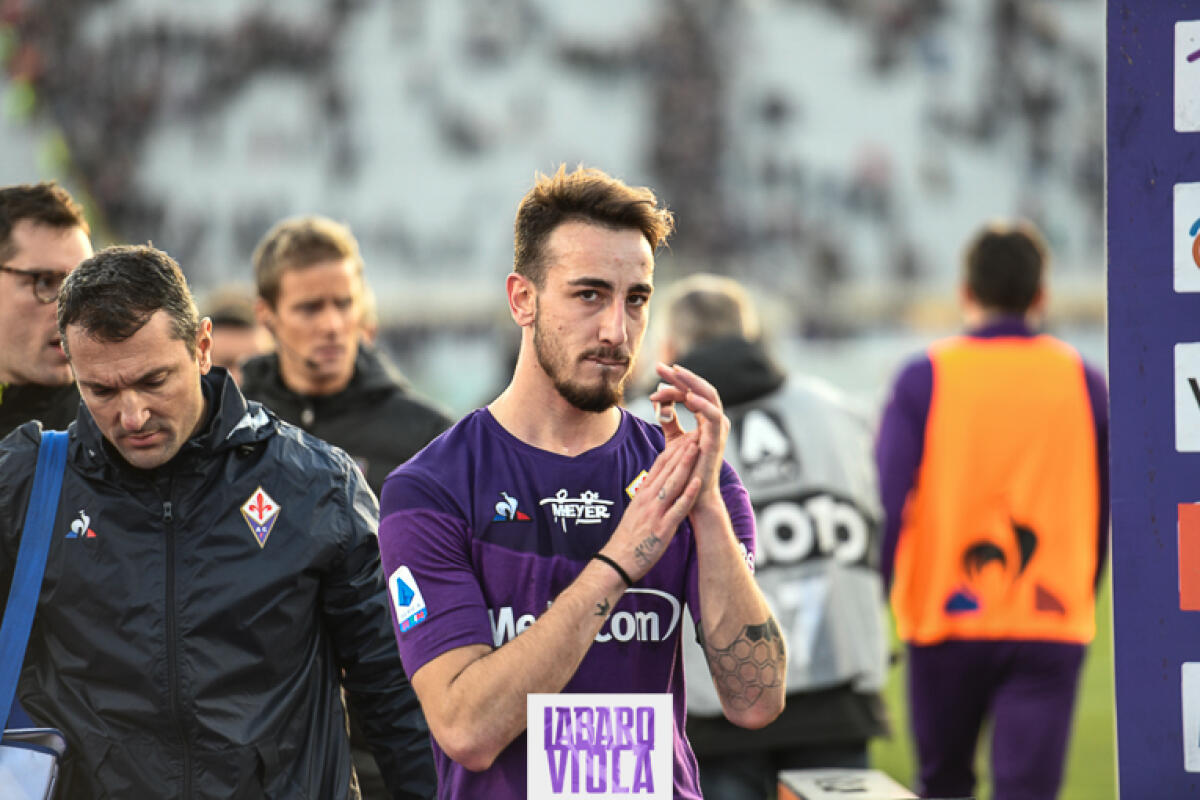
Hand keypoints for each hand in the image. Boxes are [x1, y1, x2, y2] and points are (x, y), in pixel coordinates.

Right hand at [601, 434, 700, 580]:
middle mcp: (648, 499)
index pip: (658, 466)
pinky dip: (689, 493)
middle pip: (667, 469)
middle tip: (695, 433)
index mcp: (642, 495)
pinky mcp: (663, 528)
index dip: (673, 450)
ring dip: (686, 464)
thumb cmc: (626, 540)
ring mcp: (655, 512)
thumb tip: (656, 486)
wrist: (616, 562)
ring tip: (697, 447)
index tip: (684, 437)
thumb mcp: (634, 512)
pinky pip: (678, 508)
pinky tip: (698, 481)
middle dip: (682, 450)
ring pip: (673, 483)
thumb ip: (646, 498)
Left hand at [648, 363, 729, 503]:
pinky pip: (714, 416)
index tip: (658, 374)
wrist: (693, 497)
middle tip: (661, 366)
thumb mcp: (673, 439)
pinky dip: (702, 404)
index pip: (692, 391)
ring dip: (691, 383)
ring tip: (673, 373)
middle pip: (701, 388)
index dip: (675, 381)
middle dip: (681, 375)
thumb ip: (668, 419)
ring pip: (710, 396)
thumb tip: (658, 398)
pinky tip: (687, 396)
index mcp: (706, 419)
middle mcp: (715, 421)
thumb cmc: (685, 470)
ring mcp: (718, 429)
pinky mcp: (717, 440)